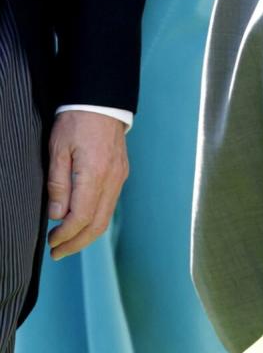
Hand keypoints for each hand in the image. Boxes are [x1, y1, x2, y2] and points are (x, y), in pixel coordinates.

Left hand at [46, 110, 127, 259]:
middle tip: (58, 253)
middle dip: (77, 243)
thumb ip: (58, 184)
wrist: (102, 100)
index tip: (51, 241)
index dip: (65, 235)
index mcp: (95, 174)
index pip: (80, 217)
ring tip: (67, 242)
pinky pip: (110, 204)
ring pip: (106, 216)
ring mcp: (120, 176)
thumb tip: (56, 214)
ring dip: (87, 234)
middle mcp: (112, 179)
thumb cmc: (77, 120)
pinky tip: (82, 221)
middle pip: (97, 224)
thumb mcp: (58, 149)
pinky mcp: (121, 173)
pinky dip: (96, 219)